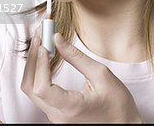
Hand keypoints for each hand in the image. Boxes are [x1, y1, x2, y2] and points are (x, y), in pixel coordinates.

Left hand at [21, 32, 142, 122]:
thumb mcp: (101, 75)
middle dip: (33, 59)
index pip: (42, 87)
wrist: (123, 125)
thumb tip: (58, 40)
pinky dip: (39, 73)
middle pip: (30, 87)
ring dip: (34, 65)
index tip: (44, 45)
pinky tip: (45, 58)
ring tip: (42, 44)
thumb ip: (76, 57)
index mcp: (70, 107)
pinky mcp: (56, 112)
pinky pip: (39, 92)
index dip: (39, 64)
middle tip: (40, 37)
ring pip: (32, 90)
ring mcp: (55, 116)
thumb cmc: (117, 105)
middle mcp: (58, 115)